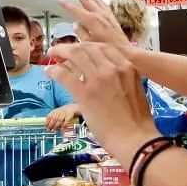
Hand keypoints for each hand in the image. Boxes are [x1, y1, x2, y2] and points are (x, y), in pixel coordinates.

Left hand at [45, 104, 79, 130]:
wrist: (70, 107)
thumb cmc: (61, 113)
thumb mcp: (56, 113)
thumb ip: (51, 119)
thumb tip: (46, 126)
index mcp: (54, 111)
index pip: (49, 116)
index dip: (47, 122)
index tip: (45, 127)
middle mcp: (59, 112)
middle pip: (54, 118)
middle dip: (50, 125)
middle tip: (49, 130)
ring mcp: (64, 113)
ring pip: (59, 120)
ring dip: (55, 126)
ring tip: (53, 130)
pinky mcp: (69, 115)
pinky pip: (66, 121)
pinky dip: (63, 125)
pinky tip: (61, 129)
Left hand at [46, 42, 158, 165]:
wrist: (136, 139)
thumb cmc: (137, 121)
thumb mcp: (135, 90)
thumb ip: (122, 78)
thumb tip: (109, 78)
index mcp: (127, 66)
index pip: (103, 47)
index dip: (87, 46)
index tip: (80, 49)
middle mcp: (113, 68)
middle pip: (87, 48)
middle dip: (71, 46)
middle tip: (60, 51)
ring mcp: (98, 79)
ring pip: (75, 55)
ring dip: (60, 52)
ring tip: (52, 56)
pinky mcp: (85, 94)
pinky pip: (65, 75)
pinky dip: (54, 71)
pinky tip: (49, 72)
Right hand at [60, 0, 131, 51]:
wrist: (125, 52)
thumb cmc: (106, 50)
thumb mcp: (89, 44)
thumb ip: (81, 33)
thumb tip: (76, 24)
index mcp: (91, 21)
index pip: (76, 11)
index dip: (67, 5)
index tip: (60, 0)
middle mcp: (99, 15)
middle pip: (86, 0)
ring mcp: (107, 15)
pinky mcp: (112, 18)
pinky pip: (104, 4)